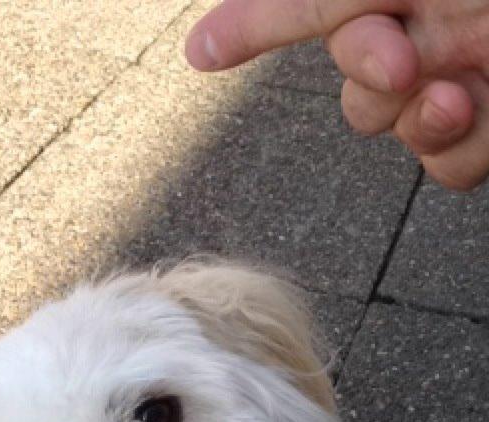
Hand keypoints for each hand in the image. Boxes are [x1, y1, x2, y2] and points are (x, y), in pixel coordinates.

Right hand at [185, 0, 488, 190]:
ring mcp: (462, 77)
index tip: (204, 55)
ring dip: (420, 120)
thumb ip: (295, 6)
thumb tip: (200, 44)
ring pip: (399, 135)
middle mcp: (422, 25)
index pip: (303, 8)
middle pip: (353, 89)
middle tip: (406, 56)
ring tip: (461, 89)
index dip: (251, 26)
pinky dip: (465, 148)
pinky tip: (486, 107)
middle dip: (371, 79)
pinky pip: (450, 166)